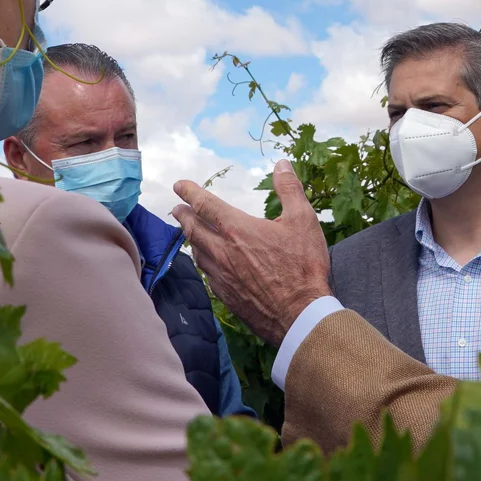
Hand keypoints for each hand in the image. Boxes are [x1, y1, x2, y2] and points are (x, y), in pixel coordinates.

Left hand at [173, 159, 331, 345]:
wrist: (300, 315)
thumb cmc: (303, 266)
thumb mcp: (303, 220)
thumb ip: (289, 189)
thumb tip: (282, 165)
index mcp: (237, 229)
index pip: (205, 205)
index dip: (190, 192)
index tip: (179, 185)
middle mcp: (222, 251)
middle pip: (193, 229)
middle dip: (183, 215)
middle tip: (177, 208)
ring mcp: (221, 276)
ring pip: (197, 253)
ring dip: (191, 240)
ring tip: (190, 234)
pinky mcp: (225, 296)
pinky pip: (207, 275)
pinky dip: (203, 263)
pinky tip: (208, 265)